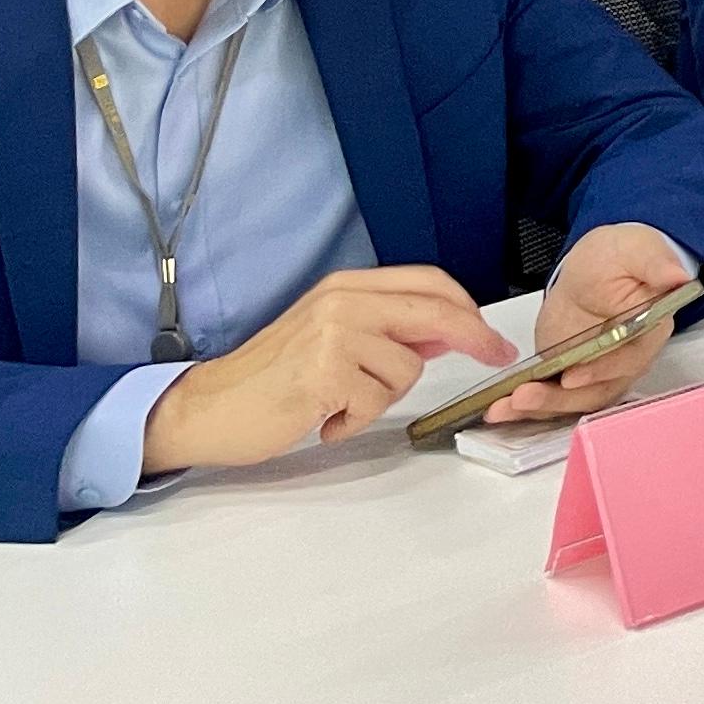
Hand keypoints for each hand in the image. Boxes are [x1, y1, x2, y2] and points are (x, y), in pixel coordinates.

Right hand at [137, 266, 512, 473]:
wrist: (207, 408)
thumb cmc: (270, 377)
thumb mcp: (331, 335)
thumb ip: (385, 327)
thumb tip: (445, 335)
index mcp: (346, 286)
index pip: (428, 282)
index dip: (468, 309)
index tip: (492, 337)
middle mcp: (342, 301)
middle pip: (435, 312)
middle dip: (474, 337)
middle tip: (496, 358)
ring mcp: (334, 334)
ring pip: (407, 368)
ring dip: (381, 397)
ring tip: (338, 401)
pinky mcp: (325, 373)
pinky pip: (376, 402)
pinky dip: (355, 420)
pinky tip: (324, 419)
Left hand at [492, 224, 691, 423]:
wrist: (597, 265)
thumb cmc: (621, 257)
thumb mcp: (637, 250)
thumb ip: (655, 262)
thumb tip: (678, 275)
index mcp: (648, 330)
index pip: (629, 359)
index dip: (601, 371)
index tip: (572, 376)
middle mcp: (626, 359)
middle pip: (597, 391)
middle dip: (558, 400)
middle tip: (524, 397)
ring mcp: (597, 372)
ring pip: (572, 402)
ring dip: (538, 409)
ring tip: (503, 407)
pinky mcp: (570, 375)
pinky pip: (551, 398)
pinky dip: (526, 407)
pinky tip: (500, 408)